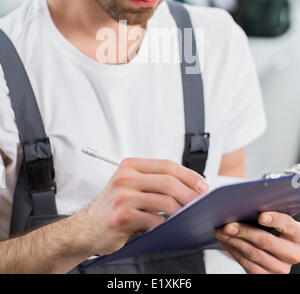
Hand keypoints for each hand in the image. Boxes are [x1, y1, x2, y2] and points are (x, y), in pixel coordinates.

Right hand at [82, 157, 208, 255]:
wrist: (88, 228)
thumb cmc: (115, 207)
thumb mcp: (131, 186)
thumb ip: (154, 182)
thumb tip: (189, 187)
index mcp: (130, 165)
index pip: (166, 165)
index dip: (188, 175)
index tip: (202, 185)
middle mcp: (125, 177)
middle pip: (168, 181)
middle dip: (190, 193)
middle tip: (201, 203)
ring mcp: (122, 196)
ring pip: (163, 201)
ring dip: (181, 211)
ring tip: (189, 217)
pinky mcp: (121, 216)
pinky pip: (153, 220)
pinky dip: (165, 225)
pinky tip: (168, 228)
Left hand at [215, 212, 299, 273]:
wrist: (278, 251)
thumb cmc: (275, 230)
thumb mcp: (277, 221)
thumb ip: (266, 213)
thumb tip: (244, 205)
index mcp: (297, 235)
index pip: (286, 224)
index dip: (274, 220)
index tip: (261, 216)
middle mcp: (292, 253)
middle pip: (265, 240)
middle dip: (243, 231)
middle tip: (228, 225)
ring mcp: (280, 267)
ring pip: (253, 253)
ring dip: (233, 241)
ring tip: (221, 231)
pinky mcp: (267, 275)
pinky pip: (246, 263)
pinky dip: (233, 250)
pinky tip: (226, 241)